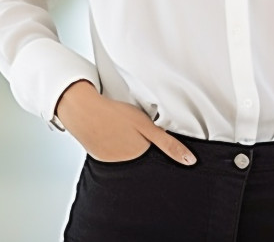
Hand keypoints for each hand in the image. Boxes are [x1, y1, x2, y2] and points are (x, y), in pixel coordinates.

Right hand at [55, 80, 196, 165]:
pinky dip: (114, 146)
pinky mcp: (99, 159)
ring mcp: (112, 162)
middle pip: (142, 155)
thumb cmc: (115, 113)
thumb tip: (191, 162)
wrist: (82, 110)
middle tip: (129, 127)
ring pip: (127, 156)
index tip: (148, 133)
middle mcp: (127, 163)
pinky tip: (110, 133)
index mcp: (141, 153)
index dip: (156, 144)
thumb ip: (168, 144)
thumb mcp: (146, 125)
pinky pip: (113, 155)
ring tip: (119, 128)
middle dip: (141, 145)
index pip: (156, 154)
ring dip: (126, 145)